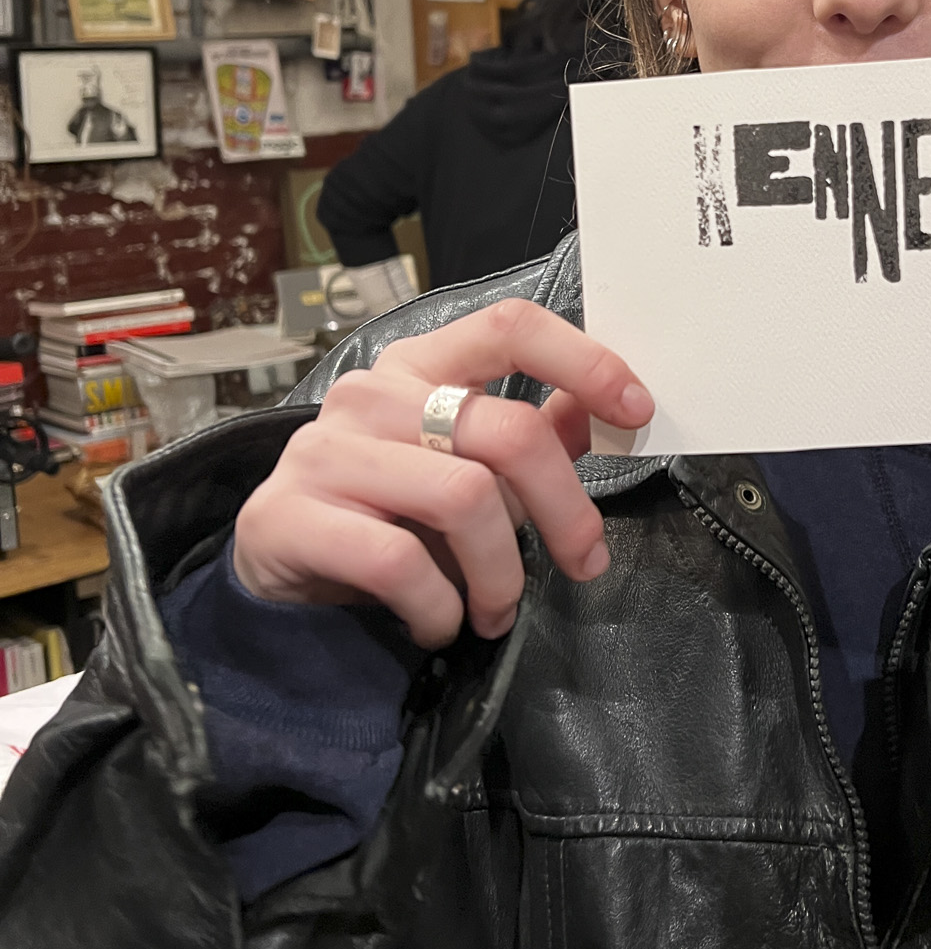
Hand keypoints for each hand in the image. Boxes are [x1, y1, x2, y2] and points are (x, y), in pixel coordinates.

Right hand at [233, 300, 652, 647]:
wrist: (276, 565)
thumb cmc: (388, 510)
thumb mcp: (465, 465)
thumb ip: (531, 435)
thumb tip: (604, 410)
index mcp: (421, 365)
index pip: (509, 325)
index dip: (584, 361)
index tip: (637, 410)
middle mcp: (371, 394)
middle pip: (505, 431)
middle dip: (564, 510)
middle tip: (585, 563)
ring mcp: (325, 450)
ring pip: (463, 499)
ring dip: (500, 575)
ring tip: (495, 610)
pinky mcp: (289, 514)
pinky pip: (399, 563)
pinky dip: (438, 608)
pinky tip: (438, 622)